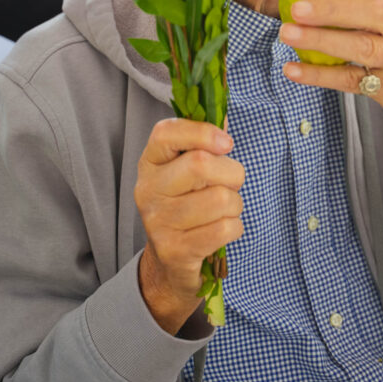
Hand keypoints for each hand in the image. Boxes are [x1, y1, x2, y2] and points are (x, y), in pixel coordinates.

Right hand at [135, 118, 244, 333]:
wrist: (169, 264)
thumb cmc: (187, 205)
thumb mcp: (186, 171)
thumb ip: (203, 144)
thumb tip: (224, 117)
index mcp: (150, 163)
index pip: (166, 133)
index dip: (202, 132)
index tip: (226, 143)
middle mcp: (147, 189)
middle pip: (201, 164)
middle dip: (232, 173)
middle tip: (229, 184)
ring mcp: (158, 222)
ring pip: (221, 199)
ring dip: (235, 205)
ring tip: (223, 210)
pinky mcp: (175, 250)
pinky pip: (225, 228)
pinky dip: (235, 227)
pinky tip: (222, 229)